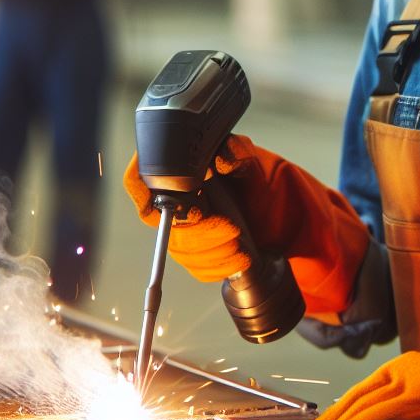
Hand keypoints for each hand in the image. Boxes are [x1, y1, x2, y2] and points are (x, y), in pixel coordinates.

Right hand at [123, 137, 370, 313]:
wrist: (281, 212)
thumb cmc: (260, 179)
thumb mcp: (252, 160)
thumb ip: (236, 151)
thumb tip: (222, 159)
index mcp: (179, 176)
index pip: (138, 180)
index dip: (142, 186)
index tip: (184, 198)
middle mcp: (174, 204)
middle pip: (165, 224)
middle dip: (199, 231)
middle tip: (232, 226)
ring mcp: (184, 233)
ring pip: (183, 249)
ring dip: (215, 250)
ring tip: (242, 243)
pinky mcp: (198, 256)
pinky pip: (199, 268)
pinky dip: (222, 266)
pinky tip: (241, 257)